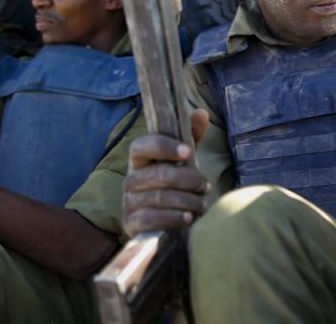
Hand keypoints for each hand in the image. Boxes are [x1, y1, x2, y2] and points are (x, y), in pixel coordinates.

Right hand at [122, 109, 210, 234]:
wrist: (160, 222)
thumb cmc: (173, 185)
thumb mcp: (183, 160)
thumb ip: (190, 137)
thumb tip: (201, 113)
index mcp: (139, 160)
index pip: (141, 146)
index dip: (163, 146)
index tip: (188, 151)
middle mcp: (130, 179)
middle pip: (159, 174)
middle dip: (188, 180)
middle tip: (206, 186)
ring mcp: (128, 202)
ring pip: (160, 198)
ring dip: (188, 201)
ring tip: (203, 204)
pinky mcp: (131, 223)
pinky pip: (152, 219)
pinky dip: (174, 218)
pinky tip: (188, 218)